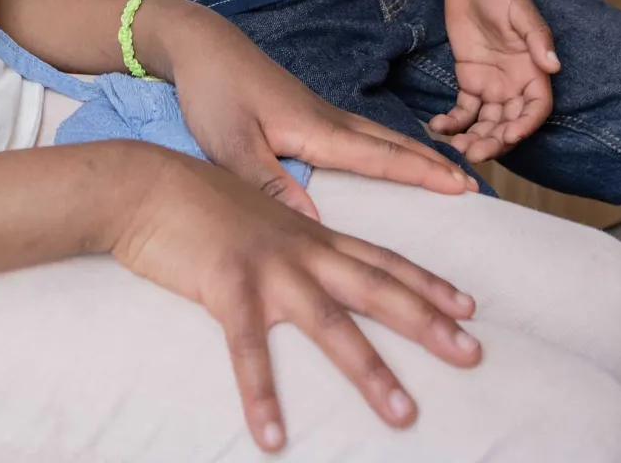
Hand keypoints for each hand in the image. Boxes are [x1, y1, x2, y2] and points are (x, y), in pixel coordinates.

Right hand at [110, 146, 482, 451]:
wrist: (146, 184)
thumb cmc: (197, 203)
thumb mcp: (259, 218)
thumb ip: (291, 241)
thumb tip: (312, 264)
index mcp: (311, 235)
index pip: (383, 260)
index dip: (428, 283)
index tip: (470, 307)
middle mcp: (303, 250)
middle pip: (379, 289)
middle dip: (430, 323)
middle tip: (473, 354)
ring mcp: (269, 269)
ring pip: (333, 325)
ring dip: (371, 372)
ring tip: (404, 415)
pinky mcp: (227, 288)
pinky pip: (250, 352)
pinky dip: (262, 395)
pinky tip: (273, 436)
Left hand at [143, 0, 477, 219]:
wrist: (201, 46)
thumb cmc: (214, 93)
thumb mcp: (230, 144)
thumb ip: (269, 183)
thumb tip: (315, 225)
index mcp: (316, 129)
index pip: (381, 156)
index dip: (423, 173)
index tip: (463, 186)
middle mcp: (327, 119)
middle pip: (392, 144)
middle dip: (433, 164)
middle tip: (474, 185)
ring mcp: (320, 113)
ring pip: (380, 137)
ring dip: (416, 154)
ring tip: (446, 173)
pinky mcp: (307, 113)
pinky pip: (362, 135)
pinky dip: (389, 148)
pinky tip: (389, 158)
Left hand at [428, 0, 558, 164]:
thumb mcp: (522, 12)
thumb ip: (538, 39)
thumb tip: (553, 66)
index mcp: (533, 71)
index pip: (536, 108)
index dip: (526, 125)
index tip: (510, 136)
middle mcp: (514, 85)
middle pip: (509, 122)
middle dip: (495, 141)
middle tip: (475, 153)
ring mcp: (491, 86)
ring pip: (487, 123)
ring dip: (475, 138)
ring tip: (457, 148)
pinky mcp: (469, 82)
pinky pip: (463, 110)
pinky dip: (453, 122)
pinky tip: (438, 127)